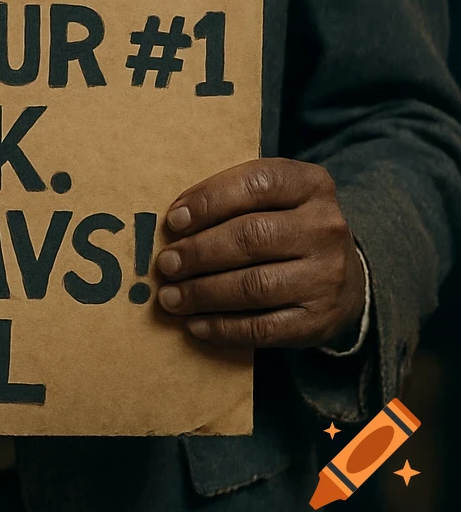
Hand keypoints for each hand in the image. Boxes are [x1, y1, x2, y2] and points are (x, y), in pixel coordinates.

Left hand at [155, 157, 365, 348]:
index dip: (209, 201)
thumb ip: (233, 199)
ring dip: (203, 293)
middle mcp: (324, 227)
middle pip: (250, 236)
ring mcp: (326, 276)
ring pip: (253, 285)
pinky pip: (263, 327)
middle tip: (166, 264)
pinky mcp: (320, 319)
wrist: (346, 279)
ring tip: (171, 297)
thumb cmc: (290, 228)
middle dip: (199, 252)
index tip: (174, 221)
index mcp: (311, 185)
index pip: (256, 184)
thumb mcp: (276, 199)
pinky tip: (196, 325)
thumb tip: (176, 222)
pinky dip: (223, 327)